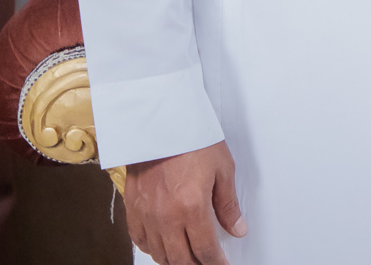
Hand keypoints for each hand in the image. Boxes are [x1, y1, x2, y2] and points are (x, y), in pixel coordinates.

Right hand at [124, 142, 245, 264]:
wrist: (161, 120)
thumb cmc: (192, 139)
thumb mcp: (222, 169)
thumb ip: (228, 204)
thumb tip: (237, 228)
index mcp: (192, 206)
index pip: (205, 249)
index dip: (215, 263)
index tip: (221, 264)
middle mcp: (166, 215)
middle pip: (180, 259)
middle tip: (206, 263)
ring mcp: (147, 213)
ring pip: (159, 254)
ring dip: (174, 260)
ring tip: (187, 257)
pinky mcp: (133, 206)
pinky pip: (139, 240)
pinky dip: (152, 248)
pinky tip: (163, 246)